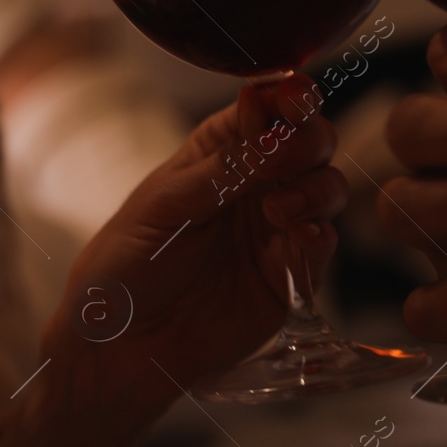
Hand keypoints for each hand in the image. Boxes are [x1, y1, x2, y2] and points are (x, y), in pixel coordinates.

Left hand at [43, 74, 347, 418]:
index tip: (295, 99)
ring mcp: (276, 229)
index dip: (287, 97)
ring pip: (327, 188)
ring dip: (316, 188)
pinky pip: (322, 247)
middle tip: (288, 157)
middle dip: (311, 139)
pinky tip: (300, 238)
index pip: (265, 109)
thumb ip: (219, 170)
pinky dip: (321, 236)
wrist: (118, 348)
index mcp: (217, 153)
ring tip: (277, 211)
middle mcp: (254, 185)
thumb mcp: (160, 207)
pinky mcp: (289, 277)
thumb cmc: (123, 268)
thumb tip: (266, 126)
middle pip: (310, 142)